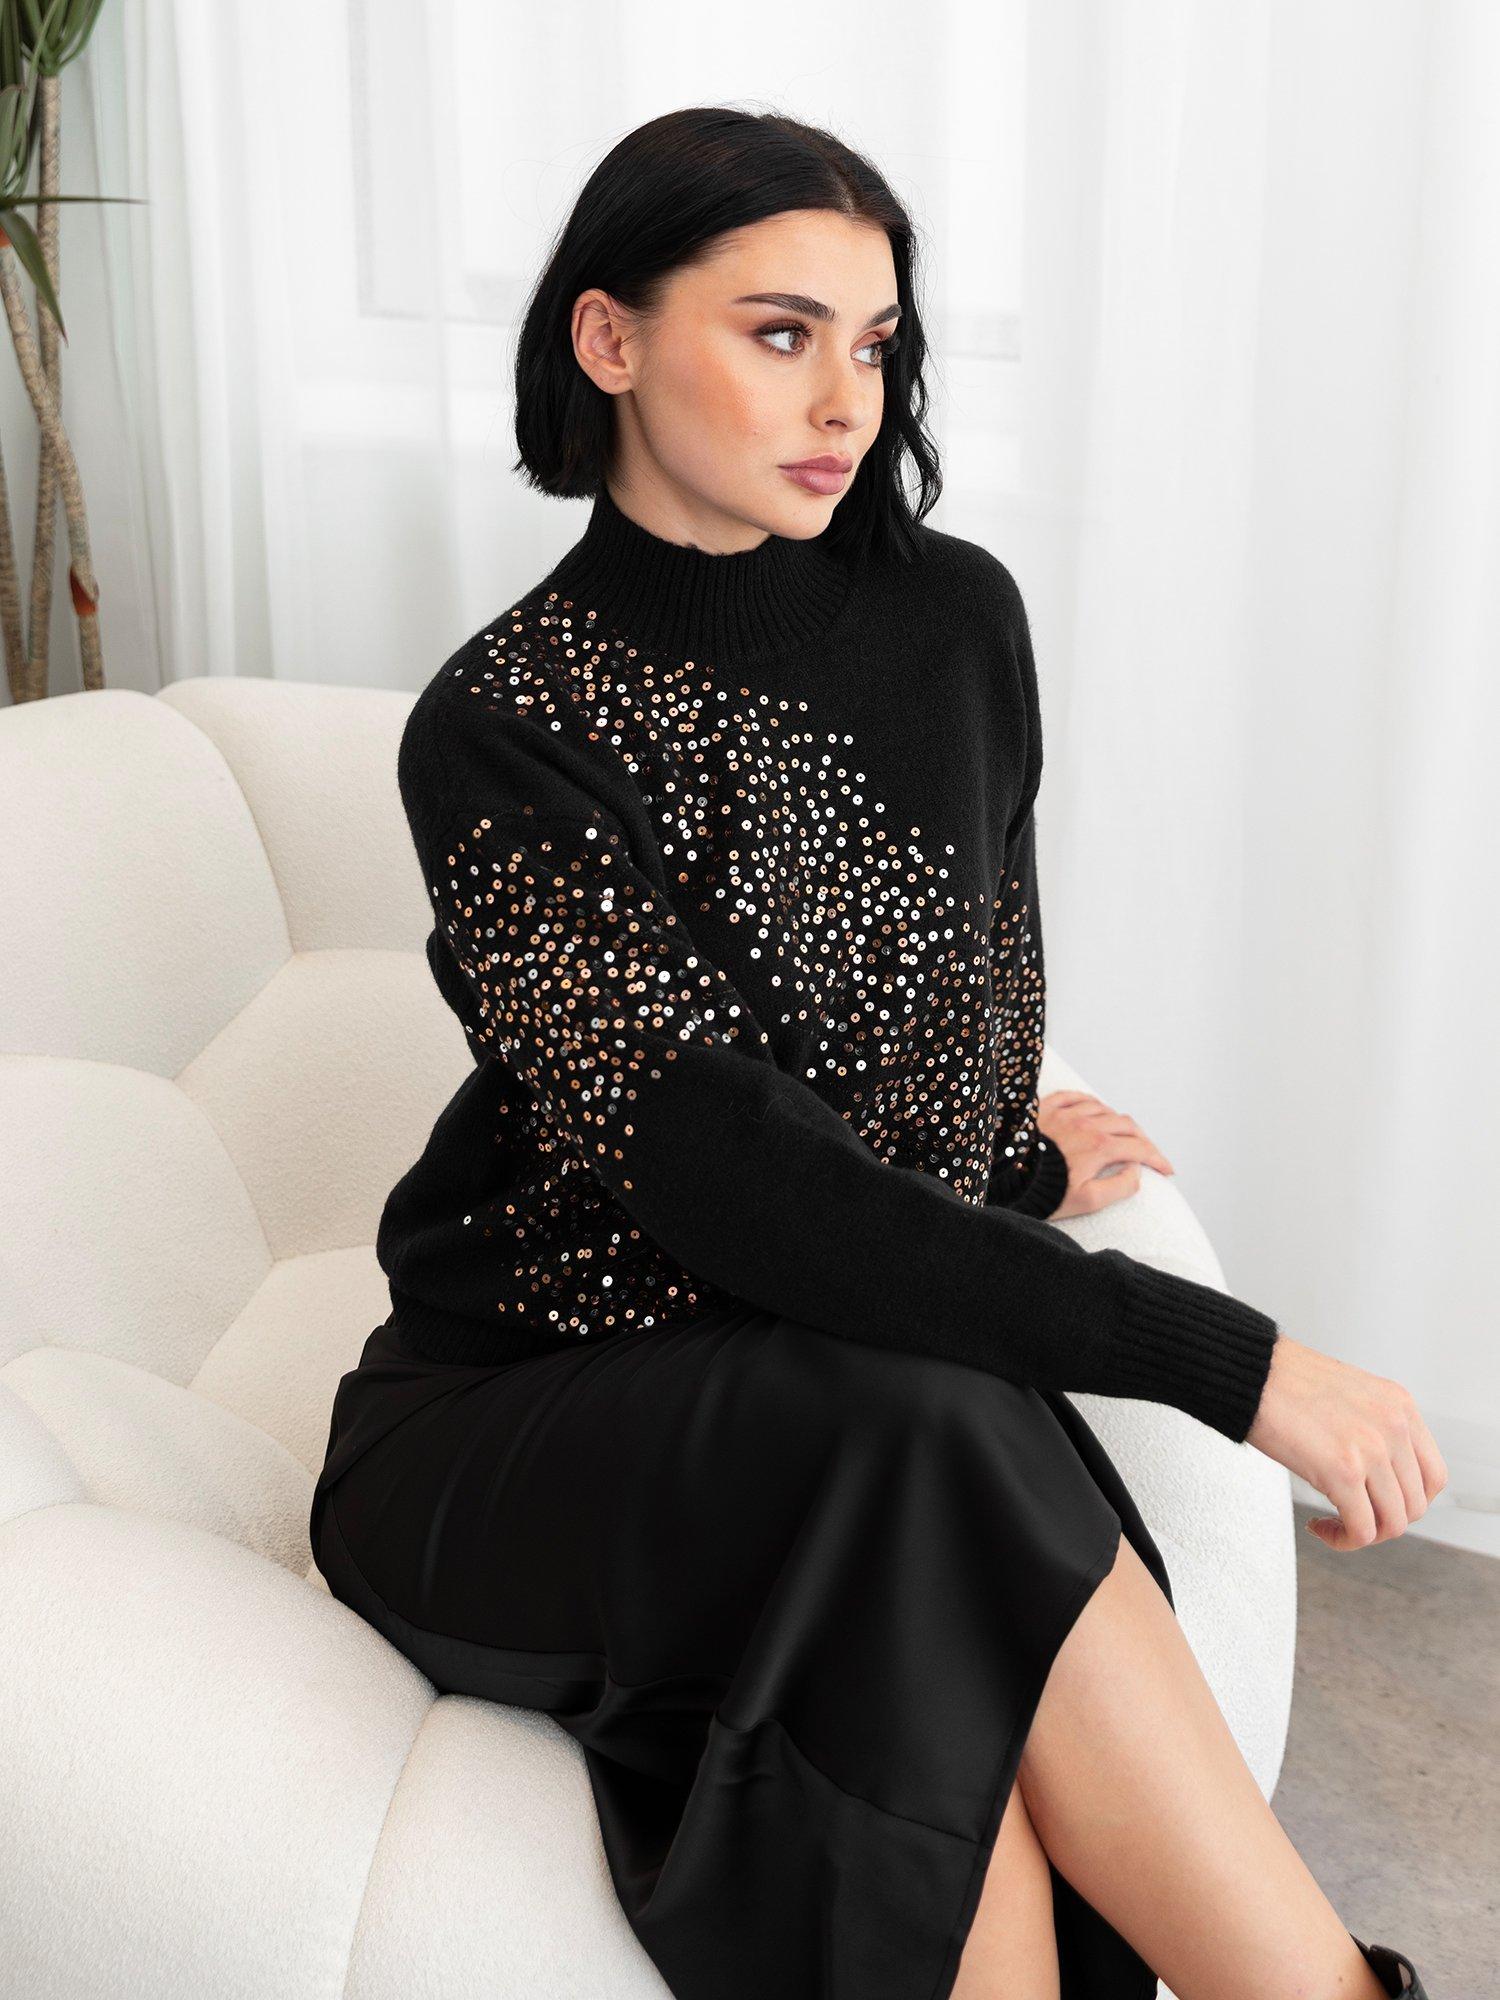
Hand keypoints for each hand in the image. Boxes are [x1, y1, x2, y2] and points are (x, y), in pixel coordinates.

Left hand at [1037, 1090, 1174, 1220]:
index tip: (1167, 1171)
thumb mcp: (1088, 1200)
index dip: (1158, 1160)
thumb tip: (1135, 1170)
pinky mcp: (1044, 1109)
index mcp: (1100, 1147)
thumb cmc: (1045, 1194)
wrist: (1005, 1179)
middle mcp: (1086, 1124)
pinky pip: (1073, 1096)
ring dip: (1117, 1121)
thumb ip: (1119, 1186)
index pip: (1140, 1148)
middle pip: (1126, 1124)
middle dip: (1143, 1140)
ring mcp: (1065, 1113)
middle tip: (1148, 1154)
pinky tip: (1093, 1108)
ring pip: (1102, 1108)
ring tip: (1121, 1134)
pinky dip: (1089, 1102)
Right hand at [1245, 1334, 1447, 1546]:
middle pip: (1415, 1505)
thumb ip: (1375, 1429)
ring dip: (1364, 1534)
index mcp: (1400, 1406)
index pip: (1433, 1476)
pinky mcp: (1342, 1471)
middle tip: (1352, 1517)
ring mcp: (1372, 1449)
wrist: (1249, 1369)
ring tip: (1334, 1524)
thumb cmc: (1284, 1381)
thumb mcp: (1352, 1395)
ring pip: (1392, 1523)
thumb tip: (1379, 1478)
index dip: (1408, 1501)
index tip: (1380, 1504)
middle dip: (1383, 1521)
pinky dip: (1342, 1540)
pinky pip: (1361, 1530)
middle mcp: (1394, 1427)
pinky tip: (1319, 1527)